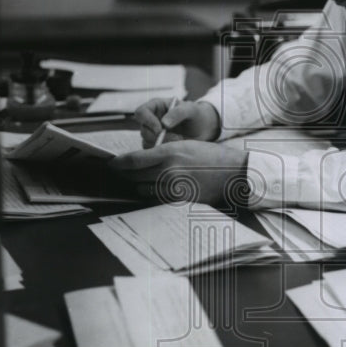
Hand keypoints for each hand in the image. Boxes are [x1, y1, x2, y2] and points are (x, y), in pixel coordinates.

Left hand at [109, 140, 249, 206]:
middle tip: (121, 173)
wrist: (233, 172)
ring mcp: (173, 187)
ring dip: (140, 185)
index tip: (112, 164)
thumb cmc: (210, 156)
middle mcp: (168, 170)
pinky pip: (157, 199)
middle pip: (135, 176)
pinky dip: (153, 194)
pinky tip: (158, 189)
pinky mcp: (179, 200)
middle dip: (126, 175)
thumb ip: (162, 152)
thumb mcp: (185, 146)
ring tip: (144, 180)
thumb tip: (142, 159)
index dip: (119, 163)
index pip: (134, 159)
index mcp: (169, 152)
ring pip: (143, 189)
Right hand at [132, 98, 221, 148]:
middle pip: (143, 131)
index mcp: (156, 106)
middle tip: (177, 138)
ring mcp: (154, 134)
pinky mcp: (158, 146)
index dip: (147, 121)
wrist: (204, 129)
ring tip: (180, 142)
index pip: (141, 113)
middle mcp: (151, 120)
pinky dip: (165, 152)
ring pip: (147, 143)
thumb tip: (164, 123)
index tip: (160, 129)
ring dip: (163, 145)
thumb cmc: (197, 114)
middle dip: (158, 137)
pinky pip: (154, 152)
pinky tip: (177, 148)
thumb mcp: (191, 110)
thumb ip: (178, 113)